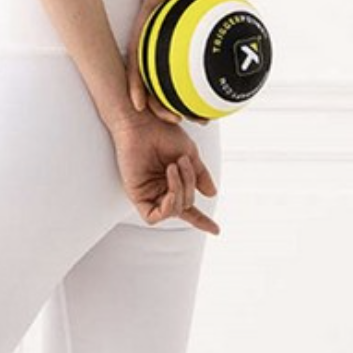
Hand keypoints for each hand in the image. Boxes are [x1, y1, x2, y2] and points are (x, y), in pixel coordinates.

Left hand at [109, 109, 219, 232]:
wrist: (143, 122)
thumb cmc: (162, 132)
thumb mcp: (189, 153)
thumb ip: (199, 174)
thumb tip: (211, 194)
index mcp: (173, 181)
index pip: (188, 206)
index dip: (201, 220)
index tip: (216, 230)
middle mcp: (161, 189)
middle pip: (185, 205)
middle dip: (189, 186)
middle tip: (183, 161)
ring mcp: (149, 193)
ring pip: (173, 211)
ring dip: (179, 191)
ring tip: (173, 166)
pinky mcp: (136, 195)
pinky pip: (153, 217)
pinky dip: (167, 208)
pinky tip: (169, 192)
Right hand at [125, 0, 210, 125]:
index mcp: (140, 47)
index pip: (134, 69)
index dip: (135, 87)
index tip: (139, 105)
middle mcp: (148, 61)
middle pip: (152, 90)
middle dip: (161, 109)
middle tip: (177, 119)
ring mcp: (161, 67)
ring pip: (169, 94)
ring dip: (183, 109)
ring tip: (202, 120)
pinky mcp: (175, 69)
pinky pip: (184, 86)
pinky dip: (196, 96)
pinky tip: (214, 105)